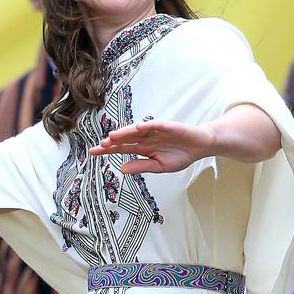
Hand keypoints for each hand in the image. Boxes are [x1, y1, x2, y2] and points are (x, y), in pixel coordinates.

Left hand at [90, 120, 214, 174]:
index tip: (93, 152)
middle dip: (112, 142)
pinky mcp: (168, 126)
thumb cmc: (181, 155)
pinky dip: (147, 125)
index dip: (108, 150)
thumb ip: (142, 166)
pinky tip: (138, 127)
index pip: (122, 148)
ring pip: (137, 131)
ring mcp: (156, 131)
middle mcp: (146, 138)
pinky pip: (156, 125)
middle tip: (99, 145)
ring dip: (125, 133)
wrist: (200, 147)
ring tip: (113, 136)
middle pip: (126, 139)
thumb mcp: (160, 166)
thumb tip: (122, 169)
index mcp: (143, 149)